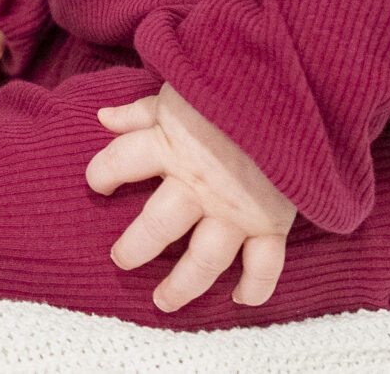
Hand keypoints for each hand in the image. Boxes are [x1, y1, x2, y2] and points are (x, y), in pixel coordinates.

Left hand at [86, 83, 296, 312]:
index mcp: (170, 146)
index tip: (97, 184)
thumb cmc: (231, 87)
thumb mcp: (180, 92)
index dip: (102, 174)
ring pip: (204, 259)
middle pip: (157, 227)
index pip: (120, 163)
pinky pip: (264, 266)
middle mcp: (198, 184)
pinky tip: (240, 300)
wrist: (292, 94)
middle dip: (135, 248)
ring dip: (183, 285)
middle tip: (120, 260)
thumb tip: (103, 119)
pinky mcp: (272, 222)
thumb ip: (141, 112)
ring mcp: (235, 209)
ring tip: (163, 302)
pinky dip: (256, 287)